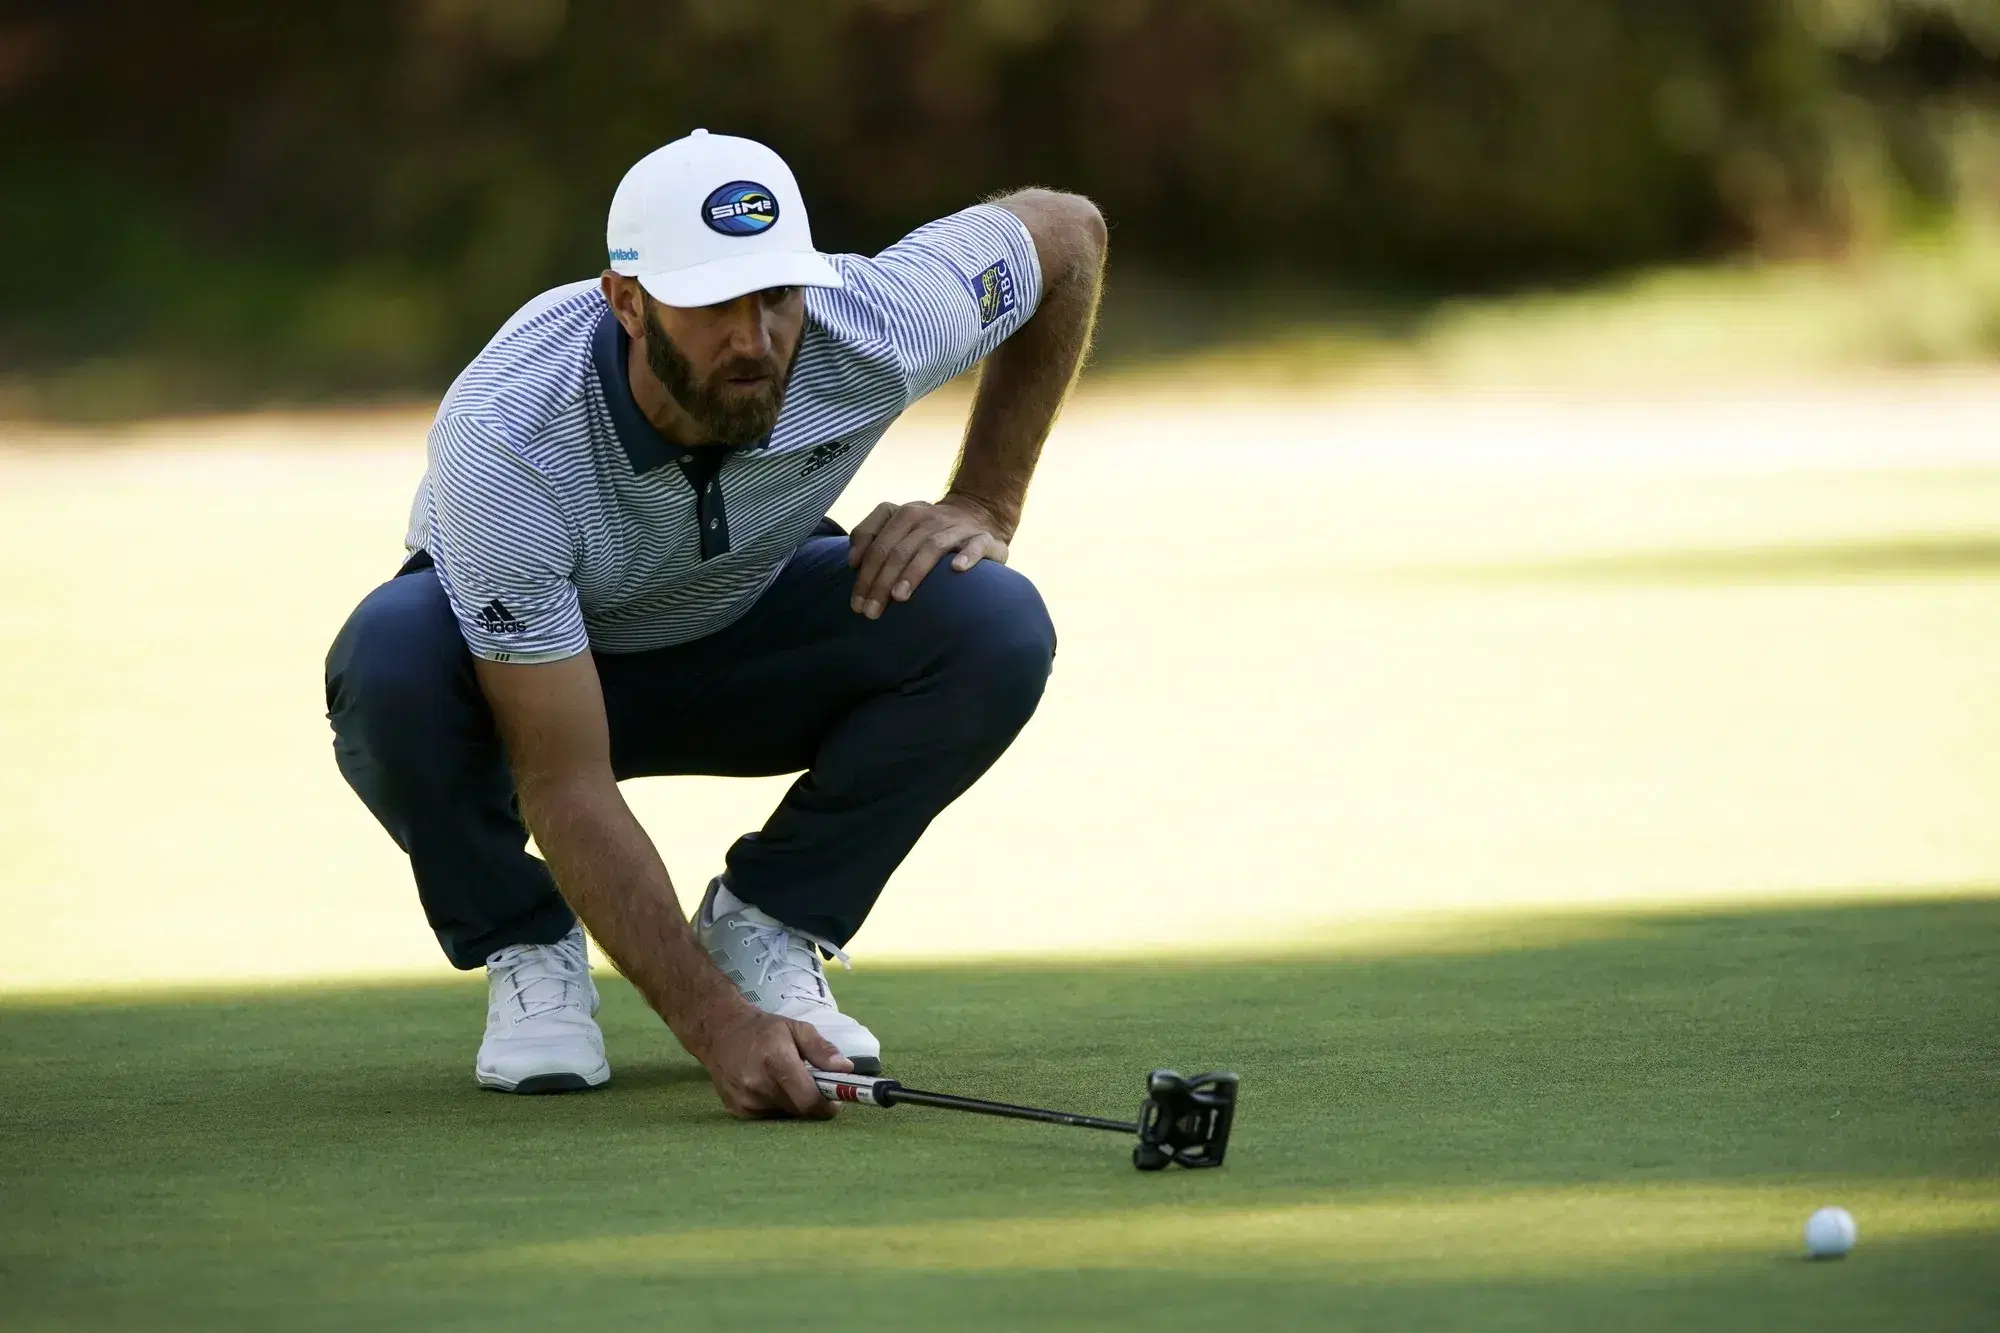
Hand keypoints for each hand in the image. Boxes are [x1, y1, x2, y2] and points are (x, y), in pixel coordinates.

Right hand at [692, 995, 851, 1118]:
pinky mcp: (737, 1111)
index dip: (826, 1105)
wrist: (719, 1033)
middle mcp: (757, 1084)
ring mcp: (745, 1100)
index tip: (834, 1102)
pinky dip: (775, 1105)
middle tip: (810, 1084)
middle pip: (798, 1109)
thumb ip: (822, 1049)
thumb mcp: (796, 1028)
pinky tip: (767, 1086)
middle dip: (810, 1101)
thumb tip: (846, 1068)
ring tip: (784, 1080)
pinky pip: (768, 1116)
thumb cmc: (762, 1029)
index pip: (807, 1099)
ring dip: (792, 1102)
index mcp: (775, 1061)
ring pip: (784, 1114)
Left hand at [847, 496, 1010, 619]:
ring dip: (914, 571)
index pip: (878, 540)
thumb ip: (872, 537)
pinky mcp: (984, 538)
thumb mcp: (900, 527)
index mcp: (905, 514)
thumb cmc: (930, 530)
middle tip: (871, 611)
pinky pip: (976, 545)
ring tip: (900, 597)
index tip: (856, 601)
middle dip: (881, 582)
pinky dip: (967, 556)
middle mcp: (928, 517)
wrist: (980, 512)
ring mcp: (957, 527)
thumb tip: (852, 562)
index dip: (864, 571)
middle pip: (899, 549)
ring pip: (932, 547)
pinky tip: (957, 570)